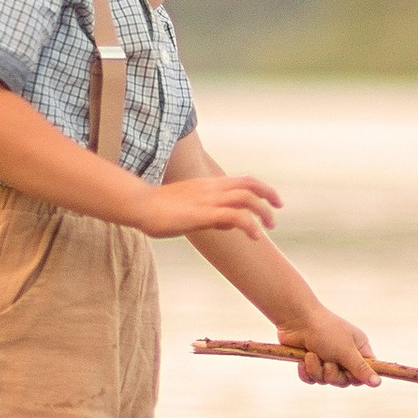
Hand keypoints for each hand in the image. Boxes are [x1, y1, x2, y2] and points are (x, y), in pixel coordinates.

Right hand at [142, 168, 282, 240]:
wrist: (139, 204)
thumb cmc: (158, 208)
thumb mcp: (189, 208)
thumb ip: (210, 213)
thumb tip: (227, 223)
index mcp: (208, 185)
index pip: (242, 180)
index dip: (261, 188)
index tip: (272, 200)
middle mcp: (212, 188)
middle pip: (250, 184)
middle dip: (269, 196)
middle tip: (278, 211)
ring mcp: (208, 200)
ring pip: (247, 198)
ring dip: (263, 212)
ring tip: (269, 227)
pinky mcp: (203, 213)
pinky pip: (234, 216)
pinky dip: (250, 225)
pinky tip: (254, 236)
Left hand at [278, 308, 378, 386]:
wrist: (296, 320)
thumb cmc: (325, 331)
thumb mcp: (346, 351)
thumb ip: (361, 369)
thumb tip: (378, 383)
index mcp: (358, 348)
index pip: (365, 372)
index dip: (357, 377)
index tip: (348, 373)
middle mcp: (344, 355)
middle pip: (344, 380)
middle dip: (333, 374)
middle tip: (327, 362)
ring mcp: (327, 359)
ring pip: (326, 380)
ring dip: (317, 370)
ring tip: (311, 355)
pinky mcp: (311, 363)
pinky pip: (312, 379)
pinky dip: (307, 371)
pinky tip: (303, 359)